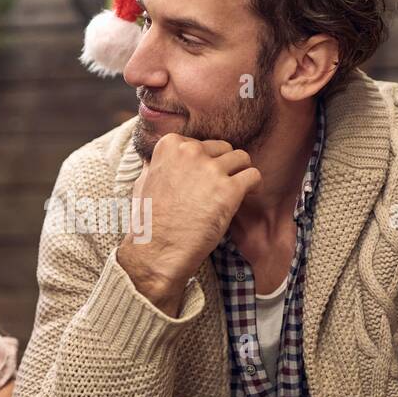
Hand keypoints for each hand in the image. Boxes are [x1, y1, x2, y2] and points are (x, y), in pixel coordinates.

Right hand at [117, 135, 260, 313]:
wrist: (156, 253)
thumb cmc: (149, 223)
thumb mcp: (143, 182)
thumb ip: (157, 165)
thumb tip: (155, 159)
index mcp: (170, 145)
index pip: (202, 143)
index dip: (205, 163)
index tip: (202, 181)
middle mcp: (191, 151)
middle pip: (224, 149)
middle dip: (224, 167)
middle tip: (218, 190)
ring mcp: (211, 170)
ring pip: (242, 159)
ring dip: (240, 175)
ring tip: (232, 194)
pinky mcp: (229, 190)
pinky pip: (253, 176)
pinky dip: (253, 187)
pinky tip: (243, 198)